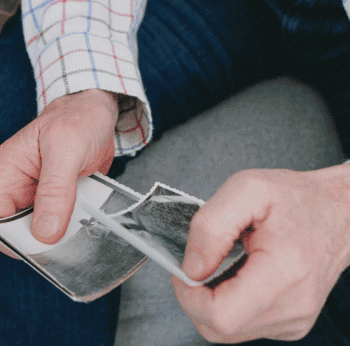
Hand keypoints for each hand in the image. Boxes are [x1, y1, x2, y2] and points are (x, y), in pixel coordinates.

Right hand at [0, 89, 118, 255]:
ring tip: (77, 230)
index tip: (35, 244)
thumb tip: (45, 231)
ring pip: (33, 233)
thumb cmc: (78, 117)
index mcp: (6, 171)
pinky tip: (85, 224)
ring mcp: (34, 195)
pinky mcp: (54, 200)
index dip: (5, 237)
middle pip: (9, 231)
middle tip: (63, 240)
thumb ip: (55, 190)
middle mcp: (15, 186)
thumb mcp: (67, 148)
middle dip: (34, 241)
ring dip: (55, 238)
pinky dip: (69, 231)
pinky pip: (55, 226)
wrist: (98, 109)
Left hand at [172, 165, 349, 341]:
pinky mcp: (291, 325)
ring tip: (222, 267)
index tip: (185, 270)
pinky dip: (228, 305)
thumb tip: (192, 268)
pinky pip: (243, 327)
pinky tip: (237, 278)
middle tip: (200, 264)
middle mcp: (293, 305)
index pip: (221, 314)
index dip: (189, 295)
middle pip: (219, 328)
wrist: (338, 213)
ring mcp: (294, 320)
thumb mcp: (246, 189)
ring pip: (227, 331)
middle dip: (195, 299)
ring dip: (210, 303)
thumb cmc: (297, 200)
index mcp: (284, 271)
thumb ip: (210, 227)